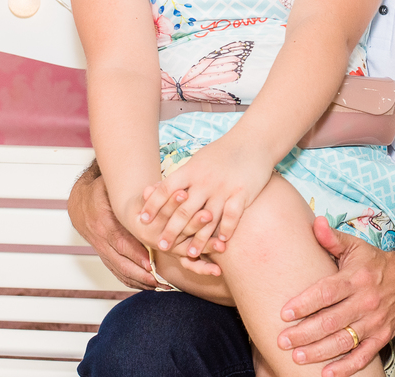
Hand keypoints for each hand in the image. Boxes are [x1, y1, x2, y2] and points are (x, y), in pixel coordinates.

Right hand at [67, 170, 155, 289]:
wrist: (79, 201)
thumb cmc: (99, 191)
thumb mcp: (110, 187)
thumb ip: (128, 192)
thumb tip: (152, 190)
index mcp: (103, 222)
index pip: (120, 242)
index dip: (135, 254)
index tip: (150, 264)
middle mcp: (101, 239)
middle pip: (120, 261)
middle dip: (139, 274)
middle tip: (158, 281)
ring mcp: (101, 249)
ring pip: (118, 270)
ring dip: (137, 281)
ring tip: (157, 286)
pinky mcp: (103, 255)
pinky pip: (115, 271)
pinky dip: (129, 280)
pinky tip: (144, 285)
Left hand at [139, 136, 271, 257]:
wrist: (253, 140)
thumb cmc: (222, 152)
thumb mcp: (198, 160)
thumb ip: (182, 177)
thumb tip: (161, 189)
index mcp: (191, 170)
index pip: (166, 189)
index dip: (153, 205)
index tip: (142, 220)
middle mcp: (205, 180)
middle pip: (184, 209)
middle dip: (171, 229)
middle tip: (161, 246)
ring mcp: (224, 187)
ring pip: (207, 218)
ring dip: (198, 238)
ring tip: (190, 253)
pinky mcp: (242, 192)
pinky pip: (232, 215)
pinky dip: (226, 230)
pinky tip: (222, 242)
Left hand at [277, 217, 394, 376]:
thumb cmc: (374, 263)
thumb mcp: (355, 246)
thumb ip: (332, 238)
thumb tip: (315, 222)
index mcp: (356, 278)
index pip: (328, 292)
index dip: (306, 303)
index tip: (285, 312)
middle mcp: (366, 301)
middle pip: (331, 321)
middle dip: (305, 333)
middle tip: (283, 340)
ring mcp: (374, 322)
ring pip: (344, 341)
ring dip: (319, 352)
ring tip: (297, 357)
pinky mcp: (382, 337)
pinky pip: (363, 356)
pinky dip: (346, 367)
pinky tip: (327, 374)